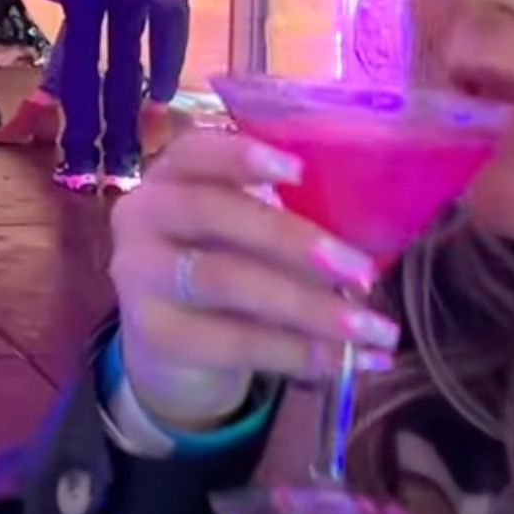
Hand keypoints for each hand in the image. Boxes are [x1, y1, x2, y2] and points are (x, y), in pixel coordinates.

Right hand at [108, 132, 397, 431]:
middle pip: (211, 213)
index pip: (193, 152)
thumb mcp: (240, 227)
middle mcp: (142, 217)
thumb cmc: (222, 262)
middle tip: (361, 271)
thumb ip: (279, 211)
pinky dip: (299, 353)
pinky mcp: (156, 335)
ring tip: (373, 328)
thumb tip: (370, 222)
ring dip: (309, 306)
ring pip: (225, 281)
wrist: (167, 343)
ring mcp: (140, 277)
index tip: (298, 170)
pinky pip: (234, 342)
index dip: (240, 157)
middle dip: (292, 240)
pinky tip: (349, 361)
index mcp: (169, 175)